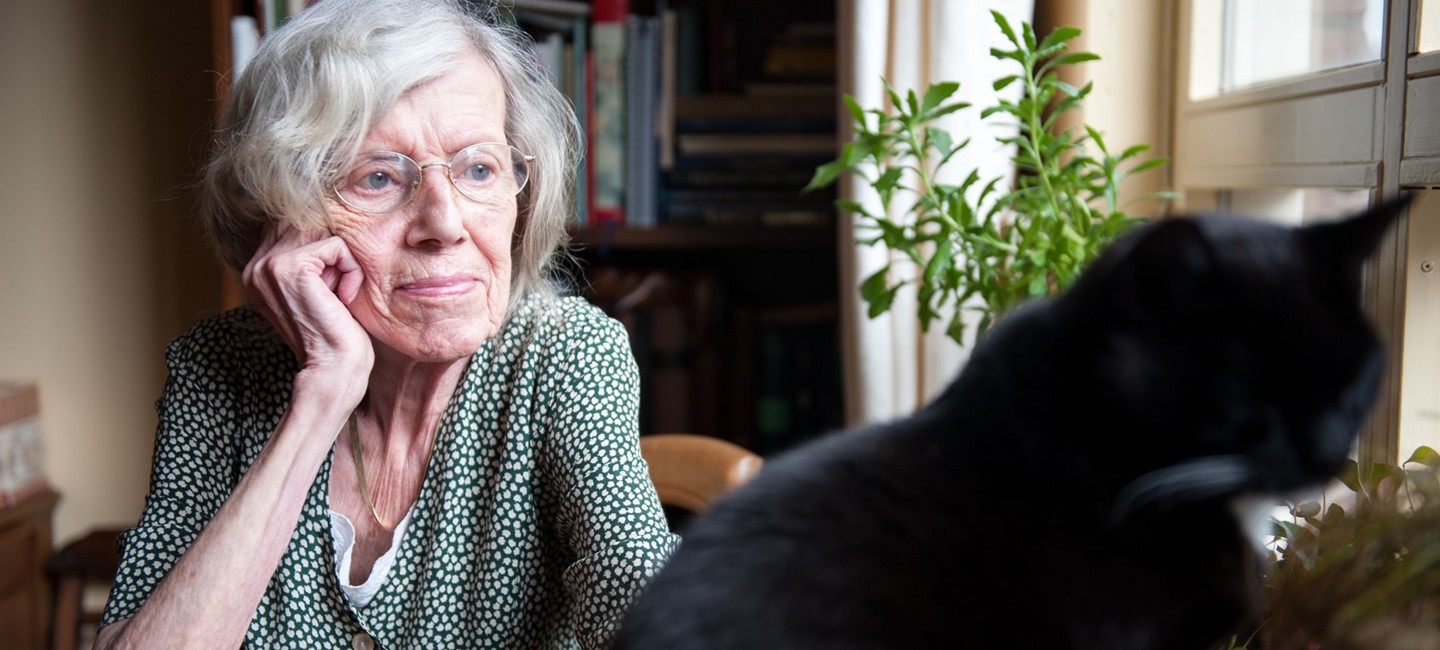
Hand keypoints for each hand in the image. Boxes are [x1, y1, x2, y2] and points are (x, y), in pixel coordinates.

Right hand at [242, 225, 373, 402]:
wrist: (333, 368)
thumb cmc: (333, 331)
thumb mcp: (316, 286)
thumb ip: (310, 256)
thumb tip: (324, 216)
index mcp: (256, 269)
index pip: (292, 225)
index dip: (324, 246)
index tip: (328, 286)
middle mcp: (256, 264)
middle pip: (308, 223)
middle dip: (334, 252)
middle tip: (335, 290)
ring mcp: (269, 265)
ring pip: (324, 232)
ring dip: (343, 262)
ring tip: (337, 293)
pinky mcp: (291, 267)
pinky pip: (337, 245)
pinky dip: (351, 270)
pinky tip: (342, 298)